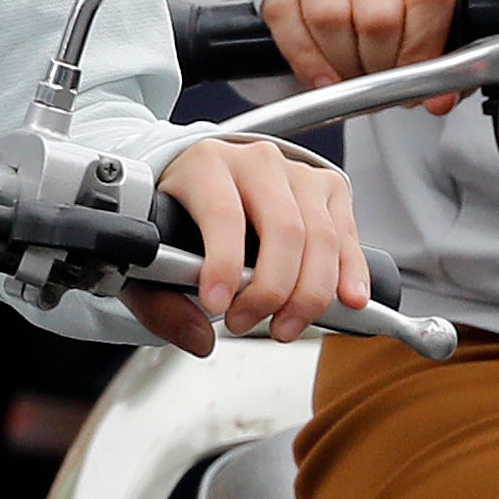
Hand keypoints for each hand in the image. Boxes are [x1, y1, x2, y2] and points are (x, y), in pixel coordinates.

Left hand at [136, 135, 366, 355]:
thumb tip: (199, 338)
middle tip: (245, 323)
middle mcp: (255, 161)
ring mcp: (295, 173)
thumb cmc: (176, 217)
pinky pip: (346, 235)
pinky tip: (348, 301)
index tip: (217, 304)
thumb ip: (161, 303)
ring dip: (309, 293)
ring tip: (283, 327)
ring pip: (320, 235)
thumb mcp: (148, 258)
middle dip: (271, 289)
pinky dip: (350, 272)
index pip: (223, 212)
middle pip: (282, 227)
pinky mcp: (326, 188)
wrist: (201, 183)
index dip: (224, 263)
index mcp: (204, 164)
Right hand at [270, 0, 470, 93]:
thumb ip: (448, 52)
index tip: (419, 76)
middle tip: (386, 80)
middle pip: (377, 15)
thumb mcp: (443, 15)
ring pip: (328, 15)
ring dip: (344, 64)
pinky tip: (324, 78)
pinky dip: (304, 57)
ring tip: (357, 74)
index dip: (422, 47)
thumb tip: (441, 99)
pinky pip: (283, 15)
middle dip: (382, 66)